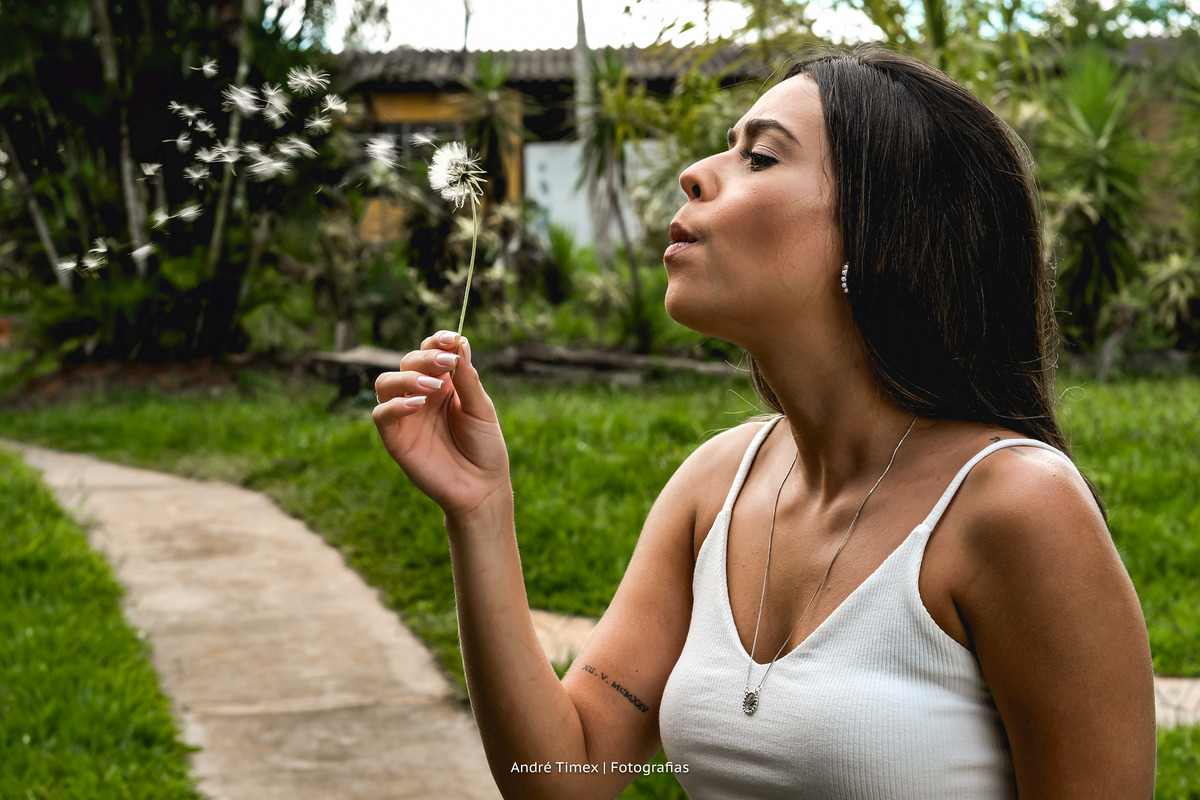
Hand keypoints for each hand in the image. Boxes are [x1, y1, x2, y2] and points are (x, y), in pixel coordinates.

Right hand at [372, 331, 510, 519]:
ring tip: (432, 386)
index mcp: (443, 385)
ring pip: (386, 383)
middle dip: (426, 358)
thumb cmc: (484, 448)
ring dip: (407, 378)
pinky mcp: (395, 438)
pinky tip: (417, 405)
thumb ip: (468, 379)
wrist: (482, 488)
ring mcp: (406, 416)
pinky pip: (381, 414)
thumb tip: (461, 342)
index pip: (430, 352)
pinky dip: (395, 405)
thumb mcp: (481, 409)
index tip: (450, 339)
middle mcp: (421, 396)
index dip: (436, 341)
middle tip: (447, 364)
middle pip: (408, 362)